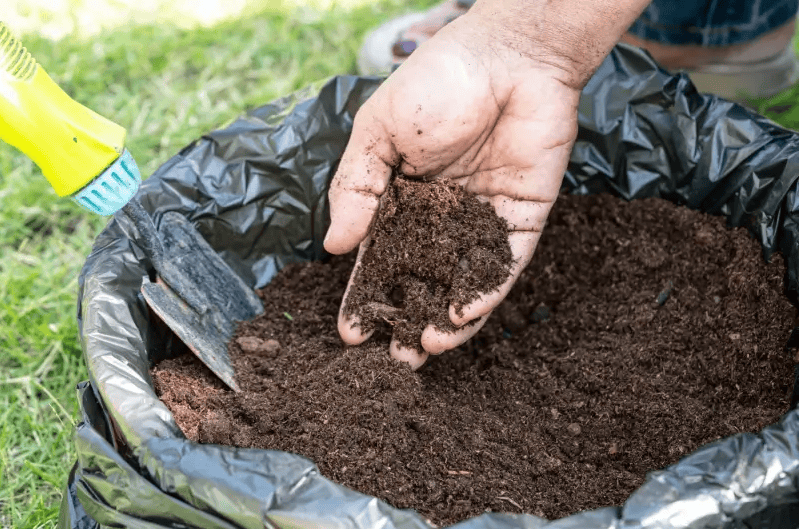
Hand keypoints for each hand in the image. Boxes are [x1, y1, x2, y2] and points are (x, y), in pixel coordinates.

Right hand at [324, 14, 579, 367]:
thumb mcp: (379, 132)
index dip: (365, 296)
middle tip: (396, 360)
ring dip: (446, 319)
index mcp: (401, 199)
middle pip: (420, 282)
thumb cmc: (438, 83)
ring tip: (429, 348)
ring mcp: (481, 222)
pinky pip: (504, 266)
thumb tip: (334, 246)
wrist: (509, 55)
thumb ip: (357, 187)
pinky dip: (486, 292)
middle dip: (407, 321)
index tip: (352, 332)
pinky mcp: (521, 220)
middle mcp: (440, 219)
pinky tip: (466, 315)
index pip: (379, 259)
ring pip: (462, 283)